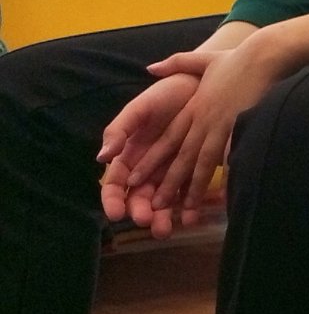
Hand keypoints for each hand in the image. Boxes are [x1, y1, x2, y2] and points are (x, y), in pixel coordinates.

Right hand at [99, 73, 200, 234]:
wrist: (201, 84)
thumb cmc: (166, 94)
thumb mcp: (140, 108)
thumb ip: (120, 130)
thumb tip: (102, 157)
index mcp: (130, 156)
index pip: (115, 185)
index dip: (113, 200)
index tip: (116, 214)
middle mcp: (148, 168)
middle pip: (139, 198)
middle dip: (141, 213)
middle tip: (147, 223)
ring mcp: (171, 170)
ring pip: (163, 201)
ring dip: (163, 217)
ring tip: (166, 230)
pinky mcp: (195, 168)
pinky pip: (190, 192)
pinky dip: (189, 207)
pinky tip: (191, 217)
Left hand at [129, 44, 286, 227]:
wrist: (264, 55)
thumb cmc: (239, 58)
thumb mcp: (204, 59)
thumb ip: (177, 63)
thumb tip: (151, 68)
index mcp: (195, 107)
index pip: (168, 138)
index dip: (152, 160)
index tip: (137, 179)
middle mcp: (203, 119)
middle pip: (182, 155)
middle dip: (168, 182)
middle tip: (155, 205)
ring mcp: (221, 124)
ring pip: (202, 160)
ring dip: (193, 186)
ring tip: (185, 208)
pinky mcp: (239, 126)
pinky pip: (228, 156)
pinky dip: (224, 176)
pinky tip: (220, 194)